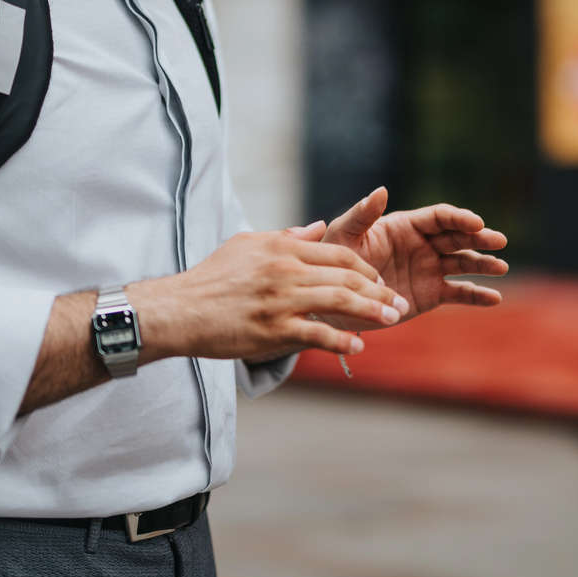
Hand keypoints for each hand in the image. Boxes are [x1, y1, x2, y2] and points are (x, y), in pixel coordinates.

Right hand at [127, 228, 404, 364]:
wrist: (180, 310)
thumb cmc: (211, 278)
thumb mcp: (247, 245)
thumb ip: (286, 237)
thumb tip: (318, 229)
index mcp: (282, 249)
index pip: (338, 253)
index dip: (365, 267)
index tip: (379, 280)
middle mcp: (286, 271)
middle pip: (346, 276)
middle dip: (378, 290)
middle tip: (398, 302)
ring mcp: (281, 301)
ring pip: (339, 302)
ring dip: (372, 311)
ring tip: (392, 319)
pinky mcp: (273, 330)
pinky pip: (317, 335)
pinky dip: (341, 341)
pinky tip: (357, 347)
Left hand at [316, 187, 508, 330]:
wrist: (335, 298)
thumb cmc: (336, 259)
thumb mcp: (345, 235)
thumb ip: (363, 214)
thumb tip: (380, 190)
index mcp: (406, 225)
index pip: (440, 217)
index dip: (459, 218)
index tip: (476, 222)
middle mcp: (423, 244)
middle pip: (458, 237)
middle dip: (479, 238)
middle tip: (499, 241)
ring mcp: (430, 269)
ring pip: (463, 263)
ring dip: (484, 264)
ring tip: (501, 267)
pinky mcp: (431, 294)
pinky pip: (459, 293)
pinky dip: (477, 296)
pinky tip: (494, 298)